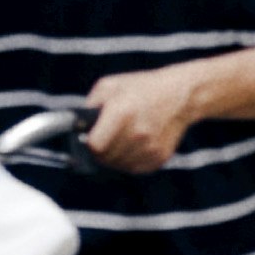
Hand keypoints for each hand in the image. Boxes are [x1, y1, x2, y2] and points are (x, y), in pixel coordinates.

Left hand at [80, 62, 201, 172]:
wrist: (180, 96)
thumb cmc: (141, 88)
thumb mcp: (110, 86)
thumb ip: (88, 106)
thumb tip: (74, 127)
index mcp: (122, 112)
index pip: (95, 146)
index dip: (88, 144)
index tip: (89, 138)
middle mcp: (137, 133)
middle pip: (104, 158)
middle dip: (98, 151)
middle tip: (103, 139)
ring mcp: (150, 147)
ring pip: (118, 166)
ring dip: (113, 157)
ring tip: (120, 139)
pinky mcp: (159, 158)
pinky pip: (133, 168)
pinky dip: (129, 160)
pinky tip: (133, 144)